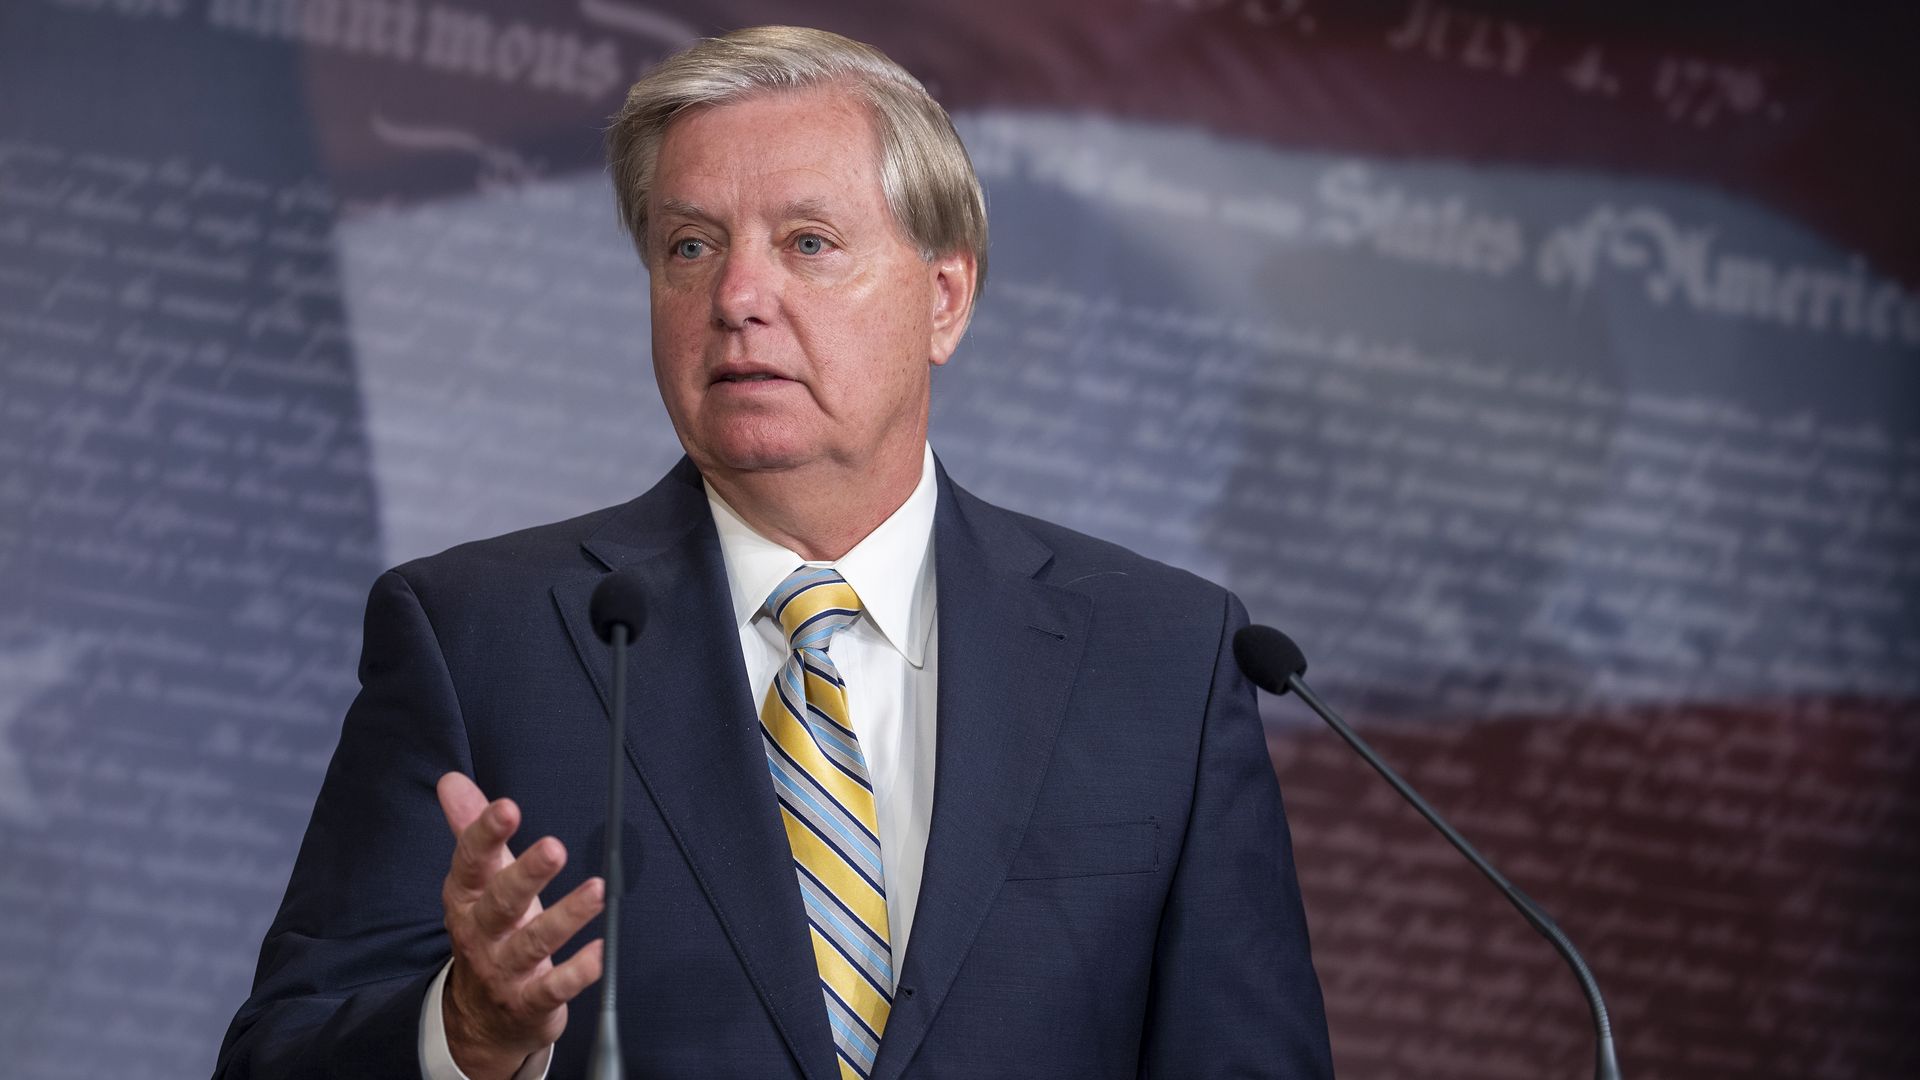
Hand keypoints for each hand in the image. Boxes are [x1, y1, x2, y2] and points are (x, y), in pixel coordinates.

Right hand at [436, 771, 606, 1079]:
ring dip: (566, 917)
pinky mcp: (530, 1002)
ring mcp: (504, 971)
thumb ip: (471, 831)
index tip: (507, 807)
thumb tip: (452, 781)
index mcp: (466, 900)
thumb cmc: (490, 933)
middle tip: (555, 847)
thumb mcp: (479, 883)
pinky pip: (552, 989)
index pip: (471, 864)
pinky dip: (576, 973)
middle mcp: (480, 935)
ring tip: (597, 890)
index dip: (485, 835)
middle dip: (526, 875)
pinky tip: (600, 952)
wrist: (480, 1020)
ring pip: (533, 944)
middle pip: (501, 903)